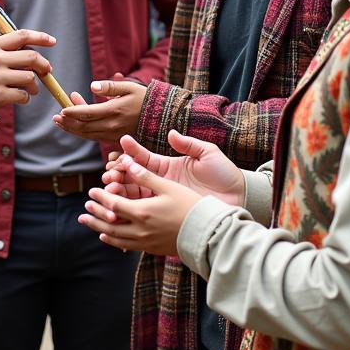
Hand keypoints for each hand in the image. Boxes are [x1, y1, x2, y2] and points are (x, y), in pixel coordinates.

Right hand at [0, 29, 55, 115]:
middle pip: (31, 57)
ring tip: (31, 90)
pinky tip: (21, 98)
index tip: (51, 41)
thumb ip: (0, 50)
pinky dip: (26, 98)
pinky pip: (23, 95)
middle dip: (43, 66)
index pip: (21, 36)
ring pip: (30, 77)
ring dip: (34, 86)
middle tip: (47, 71)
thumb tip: (26, 48)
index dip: (40, 37)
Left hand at [53, 79, 145, 141]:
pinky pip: (94, 137)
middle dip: (68, 122)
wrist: (161, 118)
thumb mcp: (129, 87)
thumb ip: (110, 87)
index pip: (88, 113)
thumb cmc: (144, 99)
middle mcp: (112, 125)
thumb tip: (92, 86)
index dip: (73, 112)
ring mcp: (113, 135)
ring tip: (60, 122)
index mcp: (115, 111)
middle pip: (84, 127)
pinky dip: (82, 132)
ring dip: (72, 129)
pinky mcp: (114, 139)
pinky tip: (75, 127)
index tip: (62, 109)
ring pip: (87, 135)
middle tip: (55, 117)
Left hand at [79, 162, 200, 255]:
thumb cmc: (190, 206)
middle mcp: (139, 229)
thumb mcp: (168, 187)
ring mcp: (145, 241)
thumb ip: (146, 176)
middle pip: (109, 223)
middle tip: (84, 210)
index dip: (100, 197)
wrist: (208, 233)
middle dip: (94, 215)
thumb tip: (128, 163)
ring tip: (90, 224)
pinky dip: (114, 240)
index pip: (113, 204)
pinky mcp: (151, 249)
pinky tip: (109, 237)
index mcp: (142, 212)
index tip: (91, 192)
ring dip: (100, 229)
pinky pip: (126, 246)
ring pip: (115, 237)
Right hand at [103, 131, 243, 206]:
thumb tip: (171, 133)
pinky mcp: (164, 215)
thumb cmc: (224, 175)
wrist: (238, 199)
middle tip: (110, 174)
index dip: (130, 153)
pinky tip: (118, 208)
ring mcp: (161, 199)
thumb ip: (188, 144)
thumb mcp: (208, 154)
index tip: (120, 147)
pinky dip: (128, 210)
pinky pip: (142, 213)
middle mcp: (160, 183)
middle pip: (131, 178)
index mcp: (167, 166)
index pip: (142, 158)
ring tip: (111, 188)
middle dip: (118, 174)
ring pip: (132, 195)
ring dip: (119, 191)